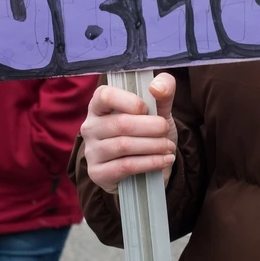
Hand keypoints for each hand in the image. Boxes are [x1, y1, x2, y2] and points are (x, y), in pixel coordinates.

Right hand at [81, 73, 177, 194]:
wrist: (150, 166)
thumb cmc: (149, 131)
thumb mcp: (159, 109)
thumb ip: (163, 90)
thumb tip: (156, 87)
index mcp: (99, 106)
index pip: (104, 95)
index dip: (129, 101)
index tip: (147, 108)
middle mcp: (90, 127)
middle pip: (120, 123)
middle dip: (151, 126)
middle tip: (166, 130)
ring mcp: (91, 152)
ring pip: (124, 145)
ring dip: (153, 145)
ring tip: (168, 146)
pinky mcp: (98, 173)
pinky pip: (125, 167)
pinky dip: (150, 162)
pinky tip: (165, 159)